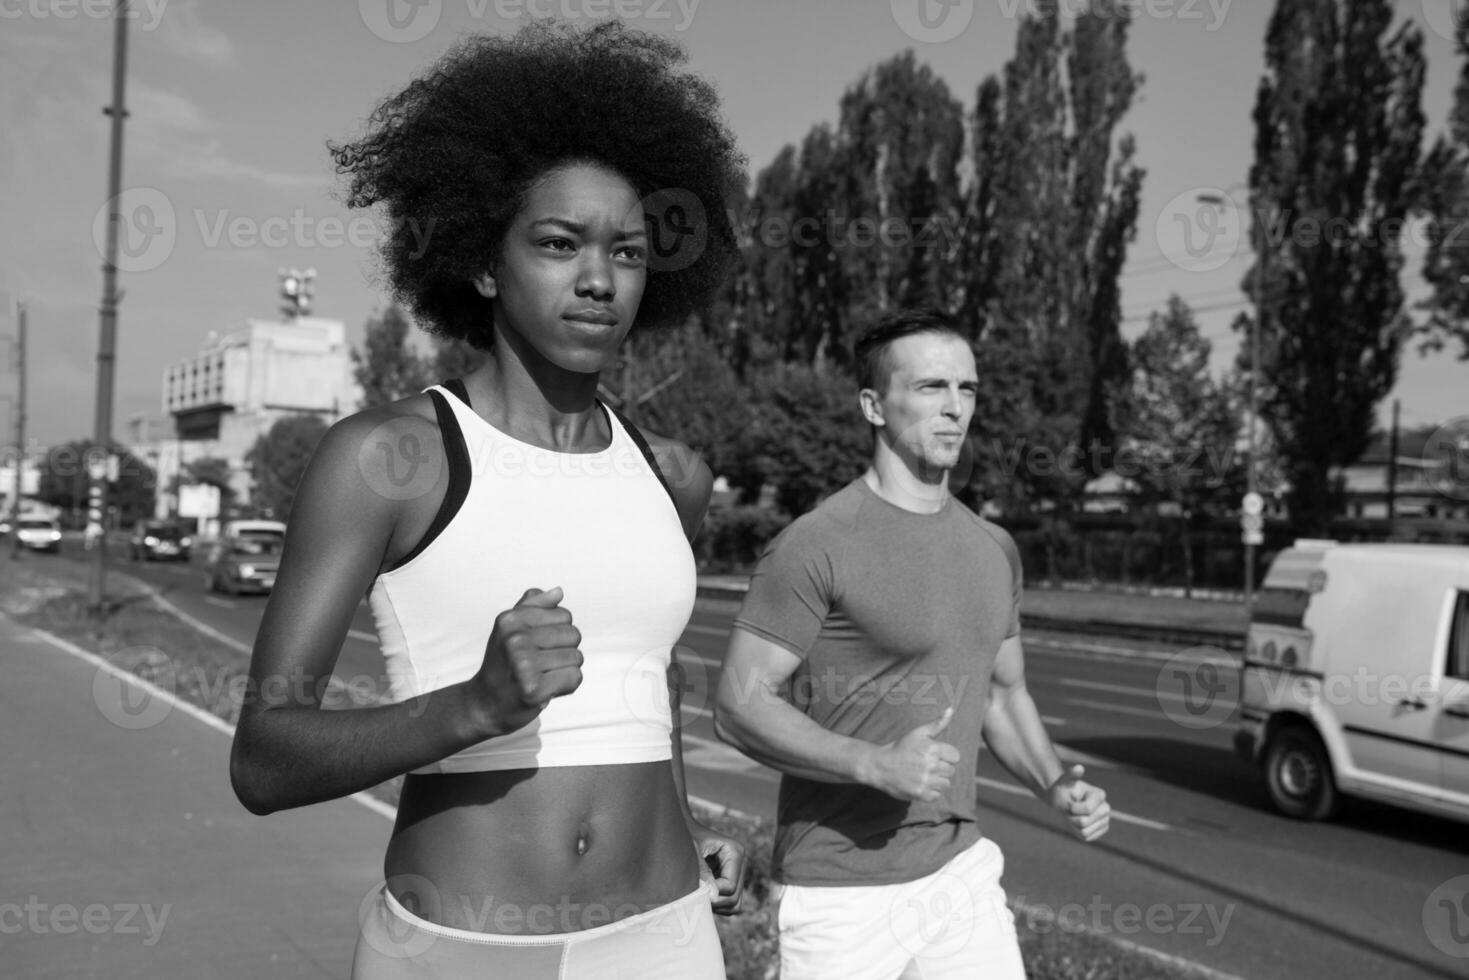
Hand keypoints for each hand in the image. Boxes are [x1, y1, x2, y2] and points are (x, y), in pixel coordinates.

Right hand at [470, 587, 582, 735]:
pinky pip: (575, 677)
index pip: (564, 615)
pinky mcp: (533, 689)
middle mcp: (514, 639)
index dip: (557, 633)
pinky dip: (566, 687)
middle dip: (563, 652)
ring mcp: (523, 664)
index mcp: (510, 620)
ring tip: (541, 677)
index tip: (536, 647)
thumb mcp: (510, 629)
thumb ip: (533, 606)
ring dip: (564, 670)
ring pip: (577, 657)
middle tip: (539, 666)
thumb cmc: (503, 664)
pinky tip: (546, 690)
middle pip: (574, 635)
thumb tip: (559, 591)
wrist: (484, 705)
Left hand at [692, 826, 745, 915]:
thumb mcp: (692, 851)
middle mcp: (740, 863)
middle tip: (694, 898)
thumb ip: (702, 872)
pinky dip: (716, 904)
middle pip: (734, 898)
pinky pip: (729, 903)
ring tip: (698, 896)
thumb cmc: (686, 836)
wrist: (682, 828)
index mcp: (735, 852)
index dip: (713, 893)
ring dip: (716, 905)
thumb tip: (713, 895)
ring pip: (734, 904)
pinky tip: (702, 894)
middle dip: (715, 902)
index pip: (730, 886)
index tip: (694, 893)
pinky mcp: (730, 880)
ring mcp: (737, 873)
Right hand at [863, 707, 959, 802]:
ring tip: (923, 775)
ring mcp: (927, 781)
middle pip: (951, 771)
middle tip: (925, 765)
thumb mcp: (918, 733)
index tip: (934, 756)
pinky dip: (930, 791)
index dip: (946, 756)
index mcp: (933, 749)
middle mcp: (932, 765)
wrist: (880, 766)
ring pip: (946, 784)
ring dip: (937, 780)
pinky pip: (937, 795)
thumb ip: (937, 723)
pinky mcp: (922, 794)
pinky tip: (920, 783)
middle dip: (941, 768)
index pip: (956, 757)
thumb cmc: (900, 747)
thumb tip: (951, 709)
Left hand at [1047, 764, 1109, 841]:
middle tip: (1070, 811)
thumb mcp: (1062, 782)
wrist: (1062, 801)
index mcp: (1099, 795)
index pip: (1087, 809)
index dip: (1073, 808)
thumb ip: (1070, 775)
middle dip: (1072, 817)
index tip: (1070, 802)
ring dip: (1073, 826)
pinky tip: (1077, 823)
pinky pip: (1086, 838)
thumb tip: (1079, 768)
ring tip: (1073, 816)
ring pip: (1084, 832)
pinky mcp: (1101, 830)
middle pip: (1084, 822)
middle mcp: (1106, 808)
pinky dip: (1077, 832)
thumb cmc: (1062, 790)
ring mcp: (1105, 820)